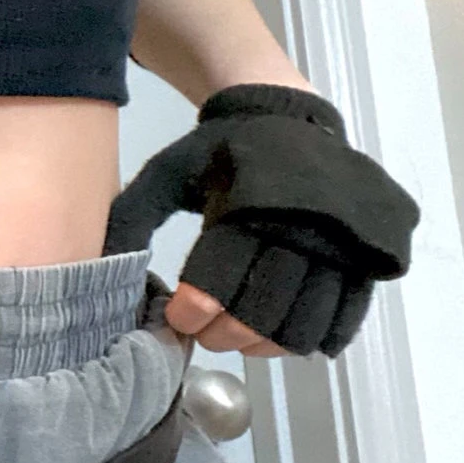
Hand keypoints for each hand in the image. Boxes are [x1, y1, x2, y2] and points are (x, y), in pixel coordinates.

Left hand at [103, 81, 419, 356]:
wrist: (289, 118)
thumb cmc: (222, 152)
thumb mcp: (169, 170)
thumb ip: (133, 215)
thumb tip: (99, 268)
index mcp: (248, 200)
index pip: (223, 274)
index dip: (197, 308)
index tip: (178, 318)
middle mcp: (301, 225)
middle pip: (265, 309)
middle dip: (226, 334)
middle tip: (205, 335)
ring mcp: (340, 246)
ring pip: (305, 322)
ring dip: (266, 344)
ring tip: (240, 338)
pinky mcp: (364, 261)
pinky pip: (343, 318)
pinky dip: (311, 338)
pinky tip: (283, 334)